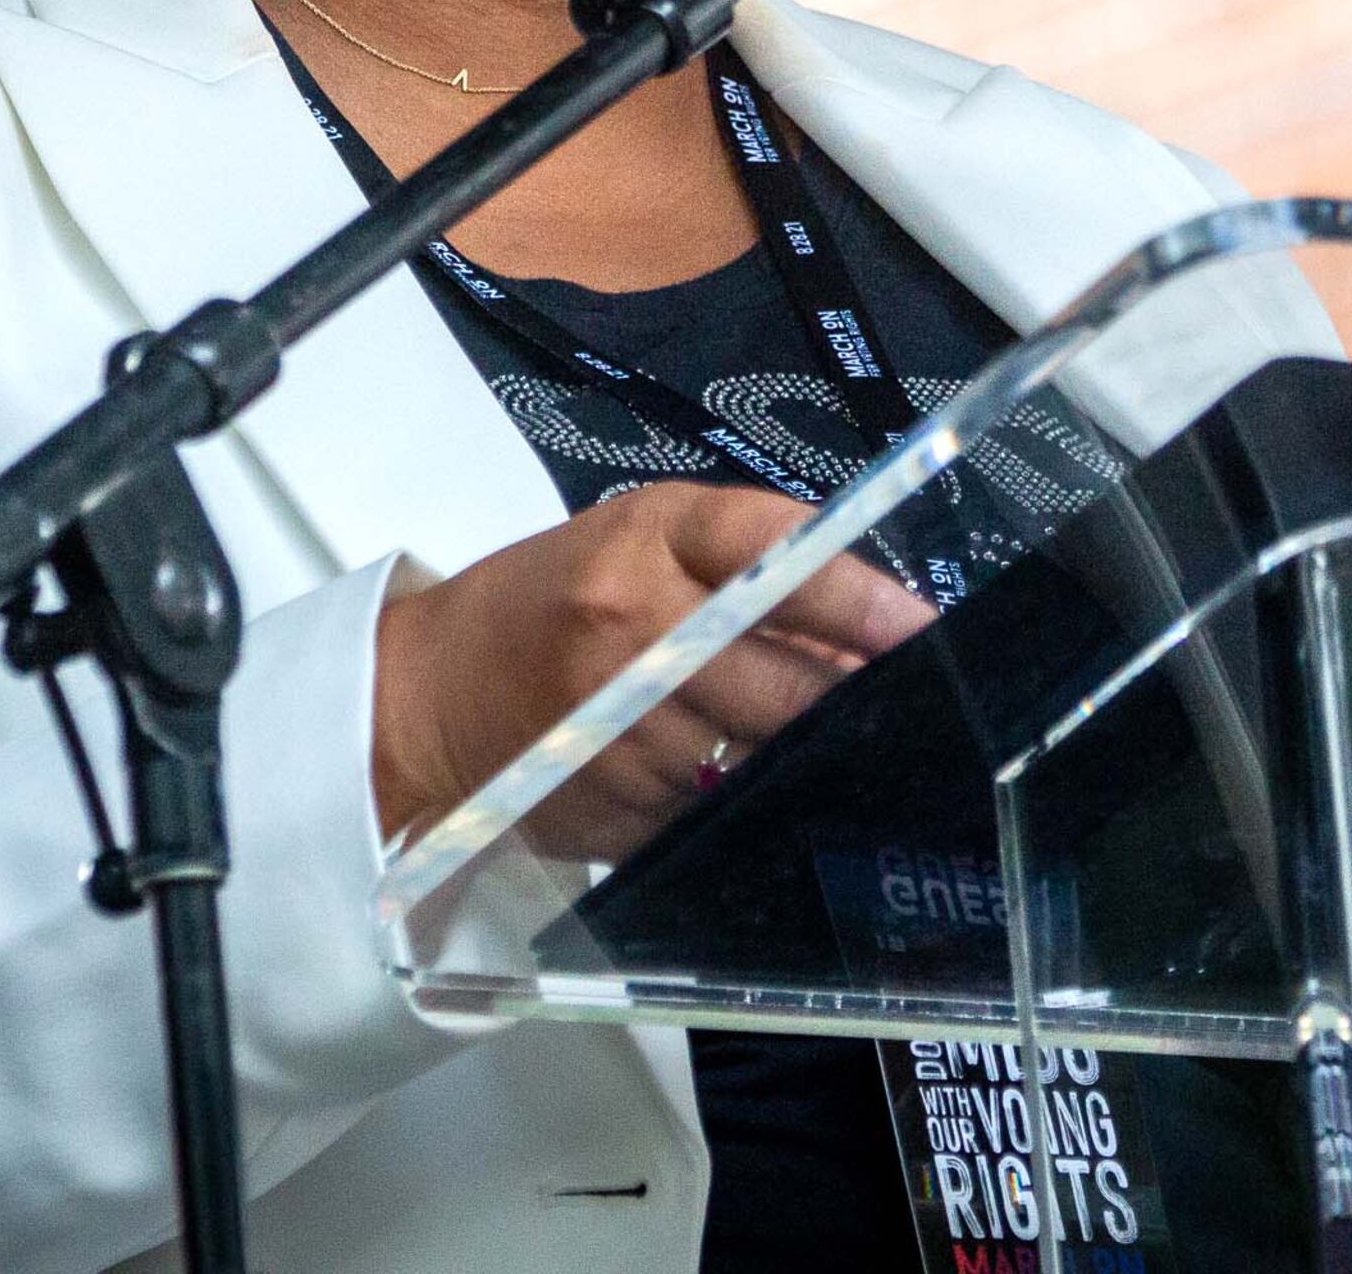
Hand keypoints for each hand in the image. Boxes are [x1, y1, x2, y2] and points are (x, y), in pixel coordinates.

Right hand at [368, 481, 932, 860]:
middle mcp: (634, 628)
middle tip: (915, 710)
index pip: (778, 556)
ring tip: (834, 750)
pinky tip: (753, 789)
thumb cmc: (550, 601)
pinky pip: (714, 813)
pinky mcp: (612, 807)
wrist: (426, 694)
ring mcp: (621, 729)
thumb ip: (751, 571)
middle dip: (854, 701)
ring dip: (805, 759)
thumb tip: (874, 637)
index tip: (925, 630)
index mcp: (647, 538)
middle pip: (786, 681)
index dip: (863, 599)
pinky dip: (748, 804)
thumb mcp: (641, 544)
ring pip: (759, 757)